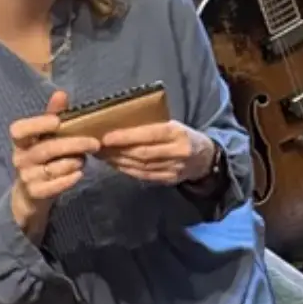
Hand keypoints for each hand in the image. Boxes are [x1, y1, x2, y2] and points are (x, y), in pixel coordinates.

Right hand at [9, 91, 99, 236]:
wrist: (30, 195)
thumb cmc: (42, 160)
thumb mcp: (44, 138)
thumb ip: (52, 117)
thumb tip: (61, 93)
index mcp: (21, 141)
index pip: (19, 129)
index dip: (38, 124)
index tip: (58, 121)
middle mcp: (20, 158)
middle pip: (46, 149)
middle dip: (73, 144)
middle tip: (95, 143)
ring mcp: (27, 177)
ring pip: (54, 168)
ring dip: (74, 163)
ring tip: (84, 160)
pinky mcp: (36, 193)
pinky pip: (55, 185)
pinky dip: (69, 179)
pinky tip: (79, 174)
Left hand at [97, 121, 215, 183]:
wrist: (205, 157)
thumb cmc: (182, 135)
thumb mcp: (173, 124)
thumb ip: (151, 125)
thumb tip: (118, 123)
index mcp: (178, 133)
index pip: (149, 135)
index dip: (126, 137)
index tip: (106, 137)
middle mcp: (178, 152)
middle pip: (142, 153)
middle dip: (117, 151)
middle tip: (97, 147)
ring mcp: (174, 168)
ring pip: (141, 166)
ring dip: (118, 161)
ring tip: (102, 155)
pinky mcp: (169, 180)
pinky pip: (144, 176)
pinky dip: (127, 170)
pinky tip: (115, 164)